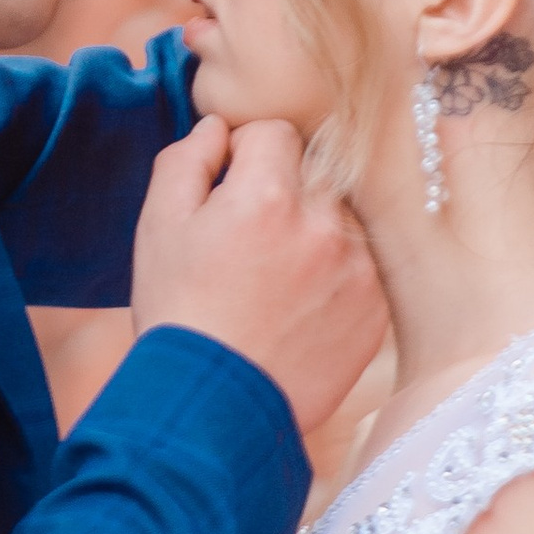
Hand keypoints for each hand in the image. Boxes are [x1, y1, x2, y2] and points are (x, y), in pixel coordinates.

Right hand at [129, 117, 385, 434]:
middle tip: (248, 244)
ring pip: (339, 222)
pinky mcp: (375, 310)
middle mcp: (324, 224)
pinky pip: (358, 269)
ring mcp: (358, 269)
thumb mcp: (158, 227)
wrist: (214, 406)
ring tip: (271, 285)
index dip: (245, 157)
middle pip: (313, 174)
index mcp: (268, 194)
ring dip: (312, 236)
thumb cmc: (178, 313)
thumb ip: (187, 159)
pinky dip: (332, 280)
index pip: (275, 132)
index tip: (228, 194)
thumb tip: (218, 127)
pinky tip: (295, 312)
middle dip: (282, 194)